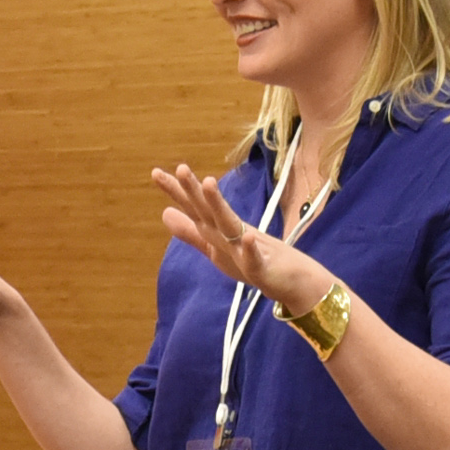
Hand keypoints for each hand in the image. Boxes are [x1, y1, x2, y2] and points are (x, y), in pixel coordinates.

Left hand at [150, 161, 334, 318]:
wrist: (294, 281)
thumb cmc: (254, 261)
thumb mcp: (214, 247)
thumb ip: (190, 231)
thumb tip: (164, 213)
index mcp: (218, 230)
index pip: (194, 208)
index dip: (176, 192)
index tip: (155, 173)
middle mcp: (232, 233)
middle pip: (209, 210)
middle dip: (194, 190)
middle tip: (179, 167)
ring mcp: (248, 248)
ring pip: (230, 224)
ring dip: (219, 205)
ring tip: (208, 183)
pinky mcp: (263, 267)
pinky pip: (255, 258)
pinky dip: (251, 249)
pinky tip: (248, 239)